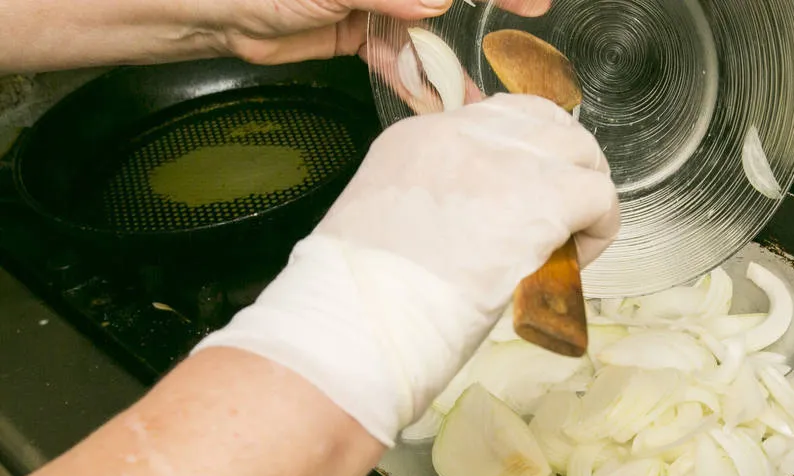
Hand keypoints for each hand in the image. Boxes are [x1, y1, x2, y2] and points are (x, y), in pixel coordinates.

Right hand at [195, 94, 618, 445]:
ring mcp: (504, 161)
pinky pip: (598, 196)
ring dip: (582, 195)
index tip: (514, 208)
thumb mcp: (382, 227)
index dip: (517, 165)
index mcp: (417, 138)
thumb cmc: (357, 301)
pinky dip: (598, 228)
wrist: (356, 323)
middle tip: (556, 219)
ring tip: (567, 243)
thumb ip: (426, 210)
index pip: (492, 124)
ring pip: (578, 150)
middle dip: (559, 167)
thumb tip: (467, 229)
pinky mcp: (541, 198)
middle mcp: (462, 134)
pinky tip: (574, 261)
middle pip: (542, 123)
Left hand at [213, 0, 551, 64]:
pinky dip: (420, 81)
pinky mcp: (365, 34)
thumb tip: (437, 1)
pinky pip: (402, 58)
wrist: (217, 12)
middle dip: (485, 6)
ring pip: (429, 29)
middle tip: (530, 15)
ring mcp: (379, 2)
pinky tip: (444, 102)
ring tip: (485, 88)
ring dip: (454, 59)